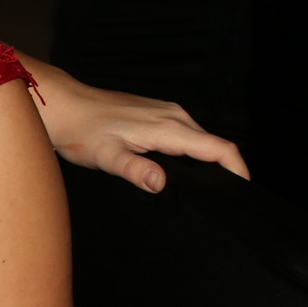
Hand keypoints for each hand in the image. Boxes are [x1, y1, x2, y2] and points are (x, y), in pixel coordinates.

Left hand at [31, 68, 249, 192]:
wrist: (64, 106)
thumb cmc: (82, 131)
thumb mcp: (106, 156)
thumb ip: (135, 170)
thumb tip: (160, 182)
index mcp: (168, 127)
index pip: (219, 148)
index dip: (238, 170)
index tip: (243, 192)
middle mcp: (174, 115)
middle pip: (215, 145)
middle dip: (226, 170)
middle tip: (222, 200)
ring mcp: (166, 111)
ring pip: (201, 139)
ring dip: (209, 161)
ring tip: (206, 189)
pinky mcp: (158, 112)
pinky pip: (187, 133)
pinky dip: (193, 152)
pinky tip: (181, 169)